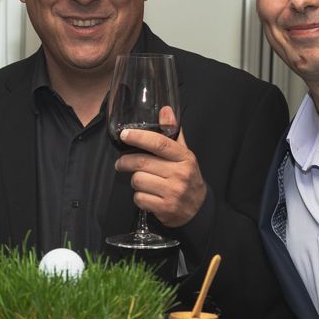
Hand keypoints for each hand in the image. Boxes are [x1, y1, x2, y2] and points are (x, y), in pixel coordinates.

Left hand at [114, 113, 206, 227]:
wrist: (197, 208)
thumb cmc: (186, 177)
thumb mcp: (183, 154)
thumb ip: (173, 132)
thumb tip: (165, 109)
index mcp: (184, 157)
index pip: (159, 143)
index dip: (139, 137)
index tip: (125, 134)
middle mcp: (180, 174)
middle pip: (142, 162)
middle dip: (125, 162)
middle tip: (121, 163)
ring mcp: (173, 192)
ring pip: (138, 180)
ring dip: (134, 180)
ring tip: (141, 181)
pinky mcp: (165, 208)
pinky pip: (139, 198)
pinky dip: (138, 197)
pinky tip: (147, 195)